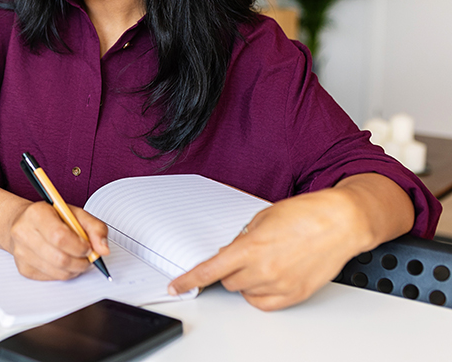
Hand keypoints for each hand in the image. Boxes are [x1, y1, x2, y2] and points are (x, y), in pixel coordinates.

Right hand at [8, 201, 109, 280]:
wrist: (25, 222)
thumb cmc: (52, 216)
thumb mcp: (75, 213)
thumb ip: (95, 227)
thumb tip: (103, 249)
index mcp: (37, 213)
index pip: (59, 236)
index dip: (79, 246)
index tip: (88, 247)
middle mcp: (24, 233)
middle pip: (59, 258)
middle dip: (81, 261)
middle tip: (88, 256)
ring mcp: (21, 253)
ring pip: (57, 272)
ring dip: (76, 269)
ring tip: (79, 258)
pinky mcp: (24, 269)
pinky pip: (52, 278)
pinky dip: (65, 273)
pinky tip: (66, 261)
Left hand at [168, 187, 370, 310]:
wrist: (340, 221)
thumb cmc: (305, 213)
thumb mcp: (264, 217)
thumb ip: (244, 238)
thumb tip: (231, 253)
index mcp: (251, 247)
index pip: (211, 270)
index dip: (190, 280)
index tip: (176, 286)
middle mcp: (264, 270)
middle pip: (228, 282)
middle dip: (229, 270)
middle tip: (243, 255)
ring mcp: (280, 285)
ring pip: (245, 293)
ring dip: (246, 280)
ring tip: (264, 261)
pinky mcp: (295, 295)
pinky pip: (265, 304)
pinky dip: (260, 293)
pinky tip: (269, 277)